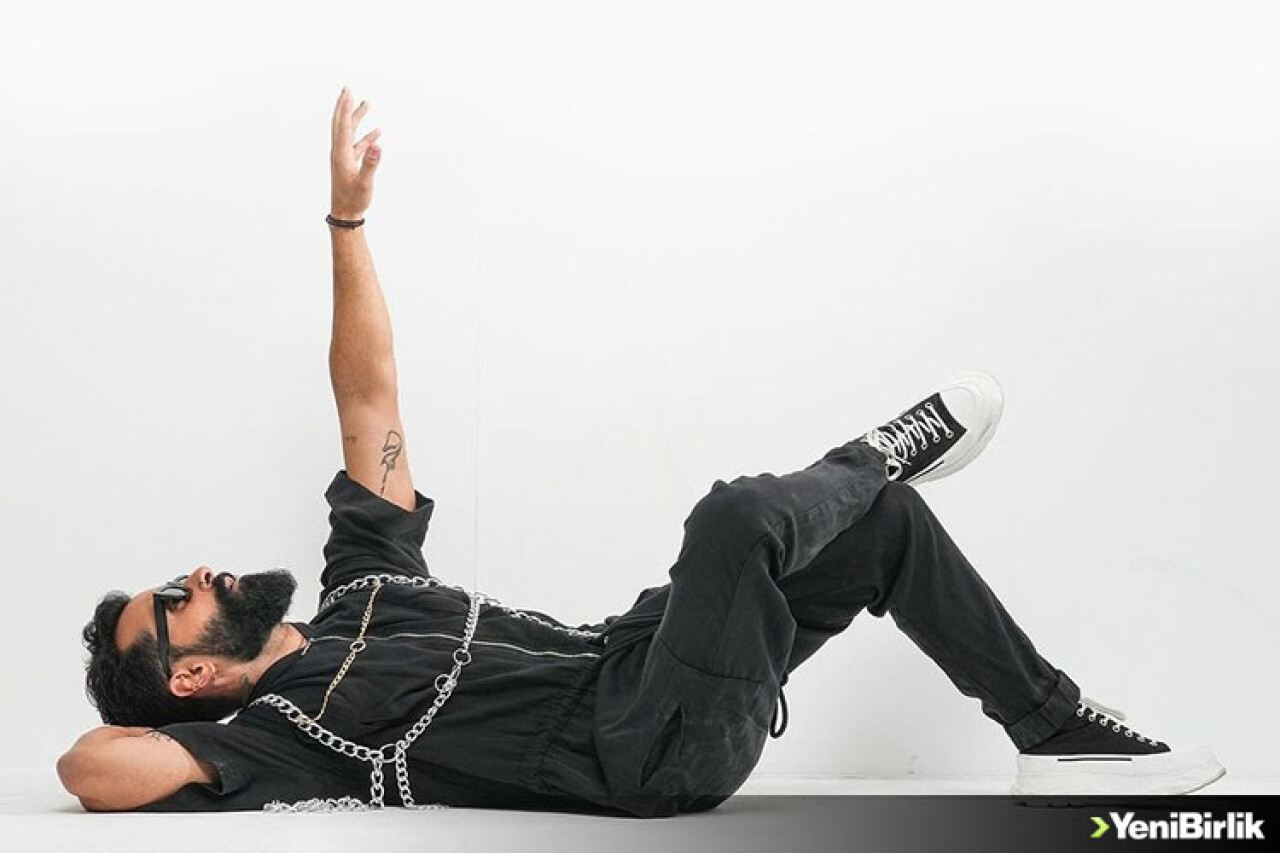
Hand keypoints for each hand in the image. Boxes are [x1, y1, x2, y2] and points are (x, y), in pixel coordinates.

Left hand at [330, 87, 381, 218]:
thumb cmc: (354, 199)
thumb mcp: (364, 182)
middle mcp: (340, 152)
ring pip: (350, 132)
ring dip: (357, 118)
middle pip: (341, 124)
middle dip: (345, 106)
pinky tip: (376, 133)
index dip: (345, 107)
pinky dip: (365, 136)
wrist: (345, 213)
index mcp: (341, 154)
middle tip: (348, 89)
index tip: (347, 92)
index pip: (342, 125)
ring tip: (366, 104)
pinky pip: (357, 145)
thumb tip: (377, 145)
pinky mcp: (350, 164)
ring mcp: (344, 158)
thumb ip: (371, 163)